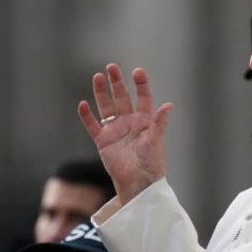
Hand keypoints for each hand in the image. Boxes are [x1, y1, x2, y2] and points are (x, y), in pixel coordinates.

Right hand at [78, 63, 172, 203]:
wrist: (138, 184)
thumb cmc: (151, 164)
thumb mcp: (156, 141)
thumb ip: (159, 122)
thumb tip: (168, 104)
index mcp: (144, 121)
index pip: (142, 97)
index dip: (140, 84)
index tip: (137, 71)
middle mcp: (129, 122)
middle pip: (121, 97)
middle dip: (116, 82)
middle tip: (111, 67)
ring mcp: (115, 130)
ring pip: (106, 107)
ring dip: (101, 93)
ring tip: (97, 77)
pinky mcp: (102, 141)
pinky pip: (92, 125)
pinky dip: (86, 116)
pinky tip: (82, 104)